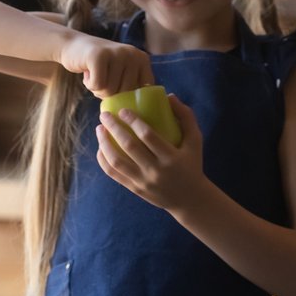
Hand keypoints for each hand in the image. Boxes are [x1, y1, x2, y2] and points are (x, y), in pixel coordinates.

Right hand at [56, 31, 152, 93]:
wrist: (73, 45)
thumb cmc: (99, 66)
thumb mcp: (122, 72)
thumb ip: (132, 86)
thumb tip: (136, 114)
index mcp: (142, 59)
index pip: (143, 92)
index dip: (126, 97)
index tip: (116, 85)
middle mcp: (133, 54)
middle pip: (125, 93)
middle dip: (109, 92)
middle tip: (101, 78)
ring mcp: (116, 53)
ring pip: (110, 91)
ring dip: (98, 89)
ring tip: (95, 73)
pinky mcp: (99, 56)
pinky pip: (97, 85)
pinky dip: (89, 84)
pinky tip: (87, 72)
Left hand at [96, 96, 210, 212]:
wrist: (189, 199)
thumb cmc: (192, 164)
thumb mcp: (196, 140)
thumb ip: (186, 116)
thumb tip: (169, 96)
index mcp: (171, 157)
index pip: (148, 136)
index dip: (133, 121)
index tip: (122, 110)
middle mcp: (155, 170)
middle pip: (129, 146)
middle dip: (114, 128)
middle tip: (104, 115)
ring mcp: (143, 181)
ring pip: (116, 161)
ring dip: (104, 143)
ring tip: (99, 129)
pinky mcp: (134, 189)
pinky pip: (113, 174)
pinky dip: (104, 160)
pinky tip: (101, 148)